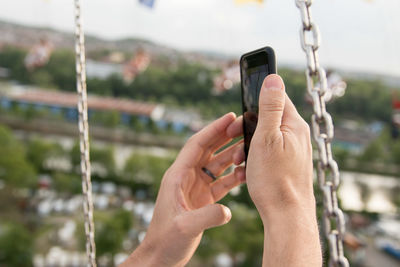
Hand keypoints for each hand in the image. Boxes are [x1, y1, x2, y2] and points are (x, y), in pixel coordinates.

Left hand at [121, 113, 244, 266]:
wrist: (162, 256)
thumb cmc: (166, 241)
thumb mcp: (185, 227)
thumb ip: (207, 217)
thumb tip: (228, 211)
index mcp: (178, 175)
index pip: (196, 144)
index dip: (213, 129)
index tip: (229, 117)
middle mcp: (186, 177)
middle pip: (208, 149)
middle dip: (225, 136)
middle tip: (244, 125)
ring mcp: (195, 187)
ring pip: (216, 164)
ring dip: (231, 156)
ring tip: (249, 149)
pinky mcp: (203, 199)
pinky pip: (221, 181)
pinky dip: (233, 176)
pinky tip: (245, 174)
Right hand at [246, 74, 321, 265]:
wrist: (287, 217)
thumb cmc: (275, 180)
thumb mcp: (267, 138)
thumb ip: (270, 107)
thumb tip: (274, 78)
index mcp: (294, 125)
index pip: (277, 98)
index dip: (256, 99)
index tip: (241, 106)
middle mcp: (298, 136)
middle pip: (268, 119)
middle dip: (247, 127)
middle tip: (232, 137)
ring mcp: (294, 151)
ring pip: (266, 138)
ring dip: (248, 145)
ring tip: (239, 160)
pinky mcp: (289, 165)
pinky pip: (269, 153)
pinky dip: (255, 157)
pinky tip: (247, 170)